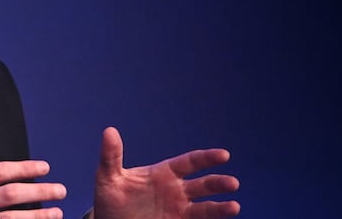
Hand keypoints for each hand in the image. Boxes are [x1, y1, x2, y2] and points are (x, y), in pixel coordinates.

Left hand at [91, 127, 239, 218]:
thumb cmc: (109, 198)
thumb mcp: (108, 177)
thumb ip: (111, 156)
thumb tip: (109, 131)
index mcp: (163, 173)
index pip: (190, 162)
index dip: (207, 158)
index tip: (224, 155)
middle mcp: (175, 190)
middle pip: (202, 184)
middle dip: (218, 183)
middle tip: (232, 183)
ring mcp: (178, 209)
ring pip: (204, 207)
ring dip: (219, 207)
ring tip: (234, 207)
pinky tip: (223, 216)